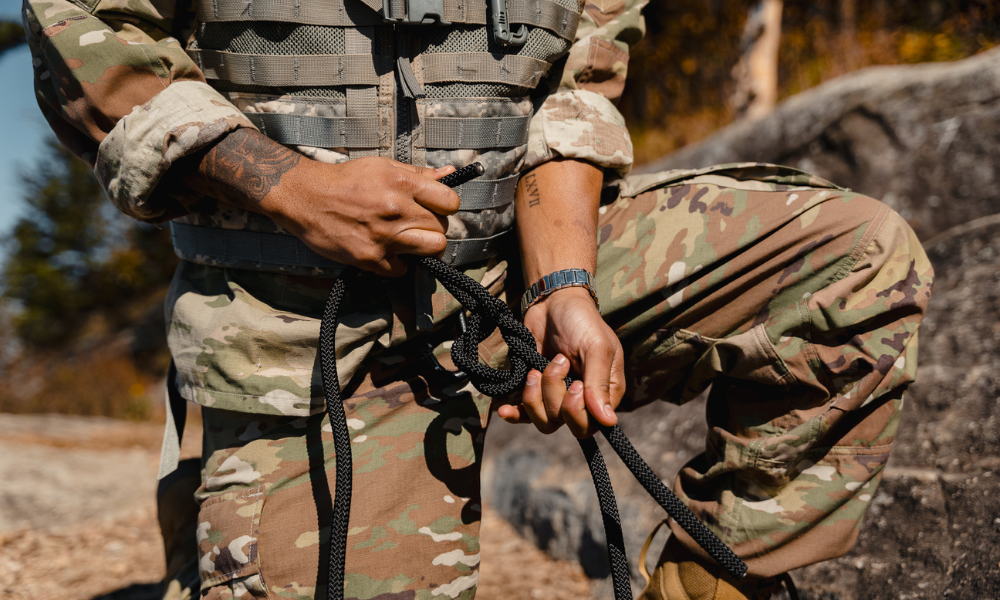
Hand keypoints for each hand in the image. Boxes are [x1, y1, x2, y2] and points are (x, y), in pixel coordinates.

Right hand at [267, 156, 459, 275]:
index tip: (437, 207)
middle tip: (418, 224)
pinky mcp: (371, 258)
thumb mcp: (382, 167)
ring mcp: (384, 236)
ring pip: (432, 249)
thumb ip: (418, 174)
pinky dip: (399, 264)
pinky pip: (403, 270)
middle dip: (434, 226)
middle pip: (442, 228)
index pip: (450, 202)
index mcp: (402, 183)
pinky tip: (389, 251)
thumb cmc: (345, 180)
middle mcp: (396, 209)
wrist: (306, 197)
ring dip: (425, 247)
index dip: (446, 205)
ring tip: (410, 240)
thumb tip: (450, 174)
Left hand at [497, 287, 624, 437]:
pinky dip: (515, 414)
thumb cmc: (581, 322)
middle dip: (555, 398)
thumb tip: (608, 421)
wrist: (553, 303)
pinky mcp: (536, 391)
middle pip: (567, 425)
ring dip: (535, 397)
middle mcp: (582, 400)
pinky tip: (504, 410)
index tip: (576, 384)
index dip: (578, 412)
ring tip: (535, 370)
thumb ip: (599, 383)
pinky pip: (525, 415)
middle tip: (557, 364)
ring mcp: (557, 397)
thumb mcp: (596, 348)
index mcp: (605, 393)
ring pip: (544, 421)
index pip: (592, 424)